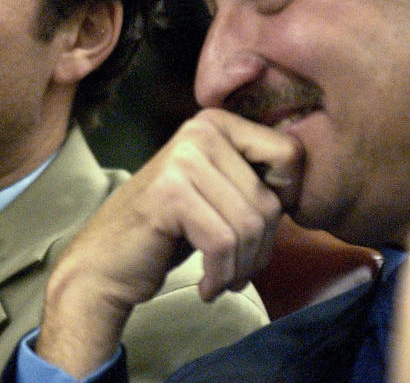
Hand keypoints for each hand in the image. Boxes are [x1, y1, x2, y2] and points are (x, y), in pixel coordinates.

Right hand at [36, 108, 300, 377]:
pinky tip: (207, 286)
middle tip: (237, 270)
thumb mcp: (217, 193)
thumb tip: (304, 187)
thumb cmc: (168, 232)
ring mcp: (182, 158)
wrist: (105, 262)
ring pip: (249, 225)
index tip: (257, 230)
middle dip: (261, 249)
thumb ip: (254, 178)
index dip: (285, 201)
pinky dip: (221, 276)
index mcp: (216, 122)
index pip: (289, 156)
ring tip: (223, 279)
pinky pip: (223, 242)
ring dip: (242, 267)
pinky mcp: (169, 192)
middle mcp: (200, 130)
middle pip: (270, 200)